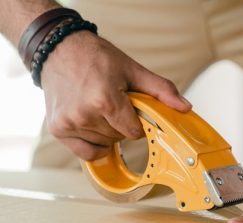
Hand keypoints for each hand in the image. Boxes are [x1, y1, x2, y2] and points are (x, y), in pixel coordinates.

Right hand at [40, 31, 190, 159]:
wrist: (59, 49)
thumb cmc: (95, 57)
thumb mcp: (132, 69)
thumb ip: (161, 90)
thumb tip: (185, 107)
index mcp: (104, 99)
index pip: (134, 132)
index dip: (137, 123)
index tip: (132, 109)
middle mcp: (84, 115)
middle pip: (118, 138)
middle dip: (121, 124)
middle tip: (113, 103)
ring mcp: (69, 123)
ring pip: (103, 144)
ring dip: (106, 132)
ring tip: (98, 108)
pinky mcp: (58, 129)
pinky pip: (85, 153)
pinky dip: (93, 144)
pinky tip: (92, 126)